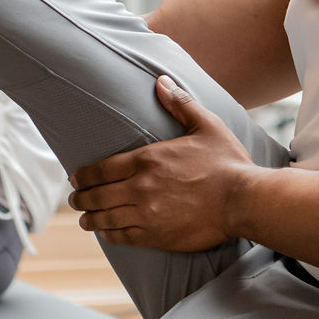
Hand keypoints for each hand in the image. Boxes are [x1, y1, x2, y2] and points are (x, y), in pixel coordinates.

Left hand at [67, 75, 256, 250]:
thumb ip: (180, 104)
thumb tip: (161, 81)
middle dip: (81, 198)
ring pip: (106, 218)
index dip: (84, 176)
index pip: (102, 169)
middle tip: (75, 200)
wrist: (243, 200)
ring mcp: (147, 214)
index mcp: (147, 159)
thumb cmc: (227, 161)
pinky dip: (110, 234)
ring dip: (91, 218)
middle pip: (98, 195)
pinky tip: (106, 232)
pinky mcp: (157, 236)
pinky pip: (124, 237)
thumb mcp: (205, 125)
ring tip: (84, 219)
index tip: (76, 178)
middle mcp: (141, 187)